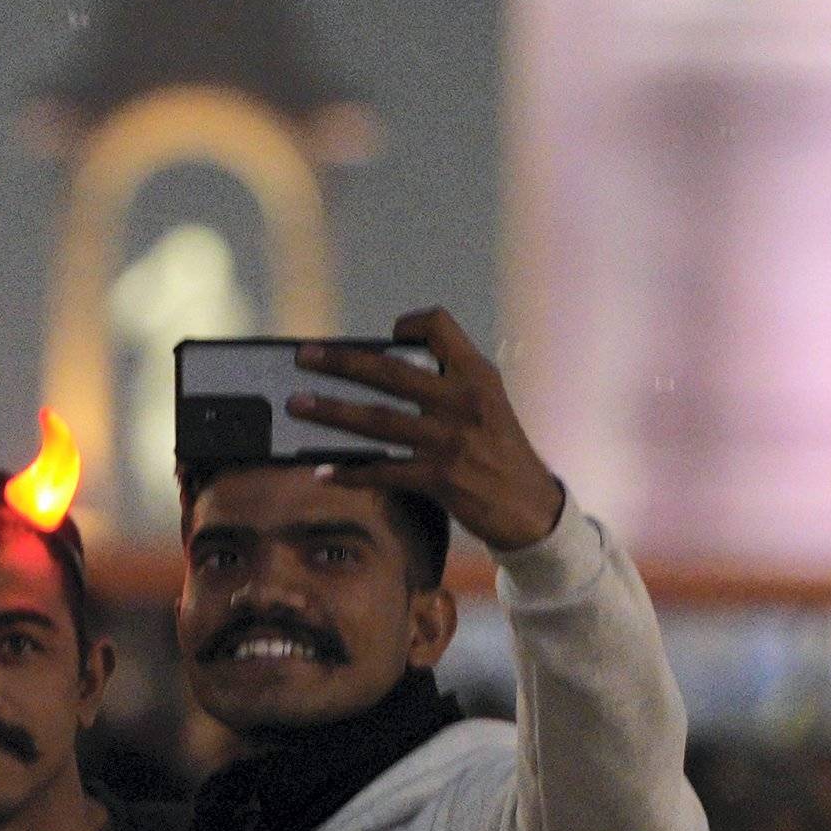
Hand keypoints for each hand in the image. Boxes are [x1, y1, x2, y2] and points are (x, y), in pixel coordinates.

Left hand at [299, 310, 568, 556]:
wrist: (532, 506)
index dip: (410, 325)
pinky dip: (351, 472)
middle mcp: (464, 401)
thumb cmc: (501, 449)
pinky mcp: (441, 479)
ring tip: (298, 405)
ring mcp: (451, 441)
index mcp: (477, 375)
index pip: (440, 328)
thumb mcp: (489, 402)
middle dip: (341, 362)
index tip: (387, 333)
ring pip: (378, 420)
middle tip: (303, 356)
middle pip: (391, 372)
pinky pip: (385, 471)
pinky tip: (324, 472)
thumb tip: (388, 363)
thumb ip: (450, 381)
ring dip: (332, 412)